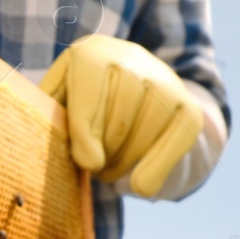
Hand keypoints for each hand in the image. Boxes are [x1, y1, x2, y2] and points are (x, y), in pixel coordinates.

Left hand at [40, 35, 203, 197]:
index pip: (89, 101)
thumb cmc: (83, 99)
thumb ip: (51, 119)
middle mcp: (132, 58)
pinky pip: (174, 146)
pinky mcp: (188, 107)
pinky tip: (139, 185)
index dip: (85, 137)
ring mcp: (166, 81)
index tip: (87, 163)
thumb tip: (59, 147)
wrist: (136, 83)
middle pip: (117, 124)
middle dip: (102, 156)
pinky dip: (154, 172)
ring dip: (123, 167)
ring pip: (143, 139)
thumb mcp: (59, 100)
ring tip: (109, 167)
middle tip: (94, 166)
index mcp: (90, 53)